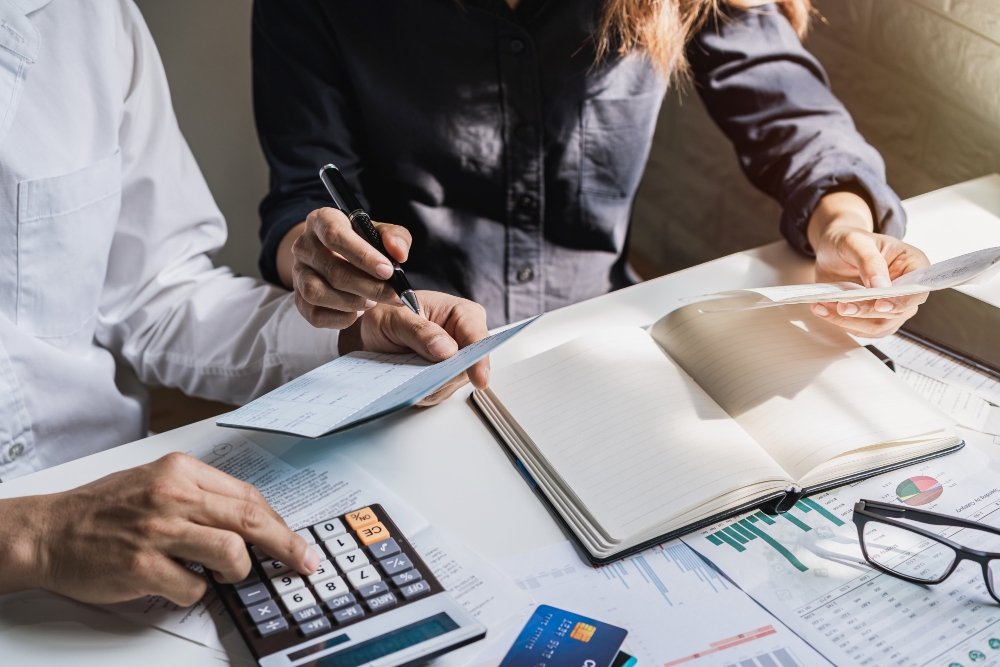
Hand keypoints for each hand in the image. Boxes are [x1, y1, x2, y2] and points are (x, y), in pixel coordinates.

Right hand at [0, 453, 317, 605]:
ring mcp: (157, 531)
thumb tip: (250, 520)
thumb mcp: (157, 483)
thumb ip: (202, 496)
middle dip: (284, 545)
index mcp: (180, 471)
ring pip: (231, 552)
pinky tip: (178, 582)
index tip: (297, 542)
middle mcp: (172, 496)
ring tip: (222, 572)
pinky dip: (194, 591)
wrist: (48, 531)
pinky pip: (194, 587)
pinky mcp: (142, 566)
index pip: (248, 496)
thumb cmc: (103, 509)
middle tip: (303, 562)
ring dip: (235, 570)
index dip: (279, 523)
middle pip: (250, 519)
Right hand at [277, 208, 413, 328]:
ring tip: (372, 303)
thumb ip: (395, 237)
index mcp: (322, 220)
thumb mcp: (380, 232)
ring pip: (317, 293)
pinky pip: (314, 314)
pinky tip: (357, 314)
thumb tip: (399, 254)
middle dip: (368, 287)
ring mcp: (298, 272)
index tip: (388, 271)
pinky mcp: (298, 297)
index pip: (334, 235)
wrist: (336, 255)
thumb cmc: (361, 241)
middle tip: (392, 295)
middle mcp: (304, 245)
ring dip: (350, 302)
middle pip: (332, 269)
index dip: (363, 255)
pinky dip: (338, 319)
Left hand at [338, 290, 489, 404]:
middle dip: (444, 375)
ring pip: (453, 383)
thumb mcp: (395, 317)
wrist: (372, 332)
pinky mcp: (444, 378)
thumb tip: (446, 349)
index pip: (478, 338)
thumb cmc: (387, 315)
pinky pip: (439, 392)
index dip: (480, 359)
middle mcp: (463, 338)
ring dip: (429, 384)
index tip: (478, 378)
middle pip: (468, 367)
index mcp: (462, 314)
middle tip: (419, 374)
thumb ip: (419, 331)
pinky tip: (408, 379)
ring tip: (407, 369)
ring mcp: (455, 361)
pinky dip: (422, 390)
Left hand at [807, 191, 928, 336]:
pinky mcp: (872, 316)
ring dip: (849, 321)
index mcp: (913, 265)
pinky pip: (860, 329)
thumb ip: (870, 262)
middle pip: (896, 313)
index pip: (917, 291)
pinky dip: (840, 323)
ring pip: (877, 326)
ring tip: (823, 306)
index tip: (879, 304)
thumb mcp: (856, 242)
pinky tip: (822, 309)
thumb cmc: (848, 241)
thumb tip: (881, 287)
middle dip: (866, 312)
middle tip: (841, 306)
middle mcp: (906, 289)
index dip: (901, 301)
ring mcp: (890, 306)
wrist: (833, 251)